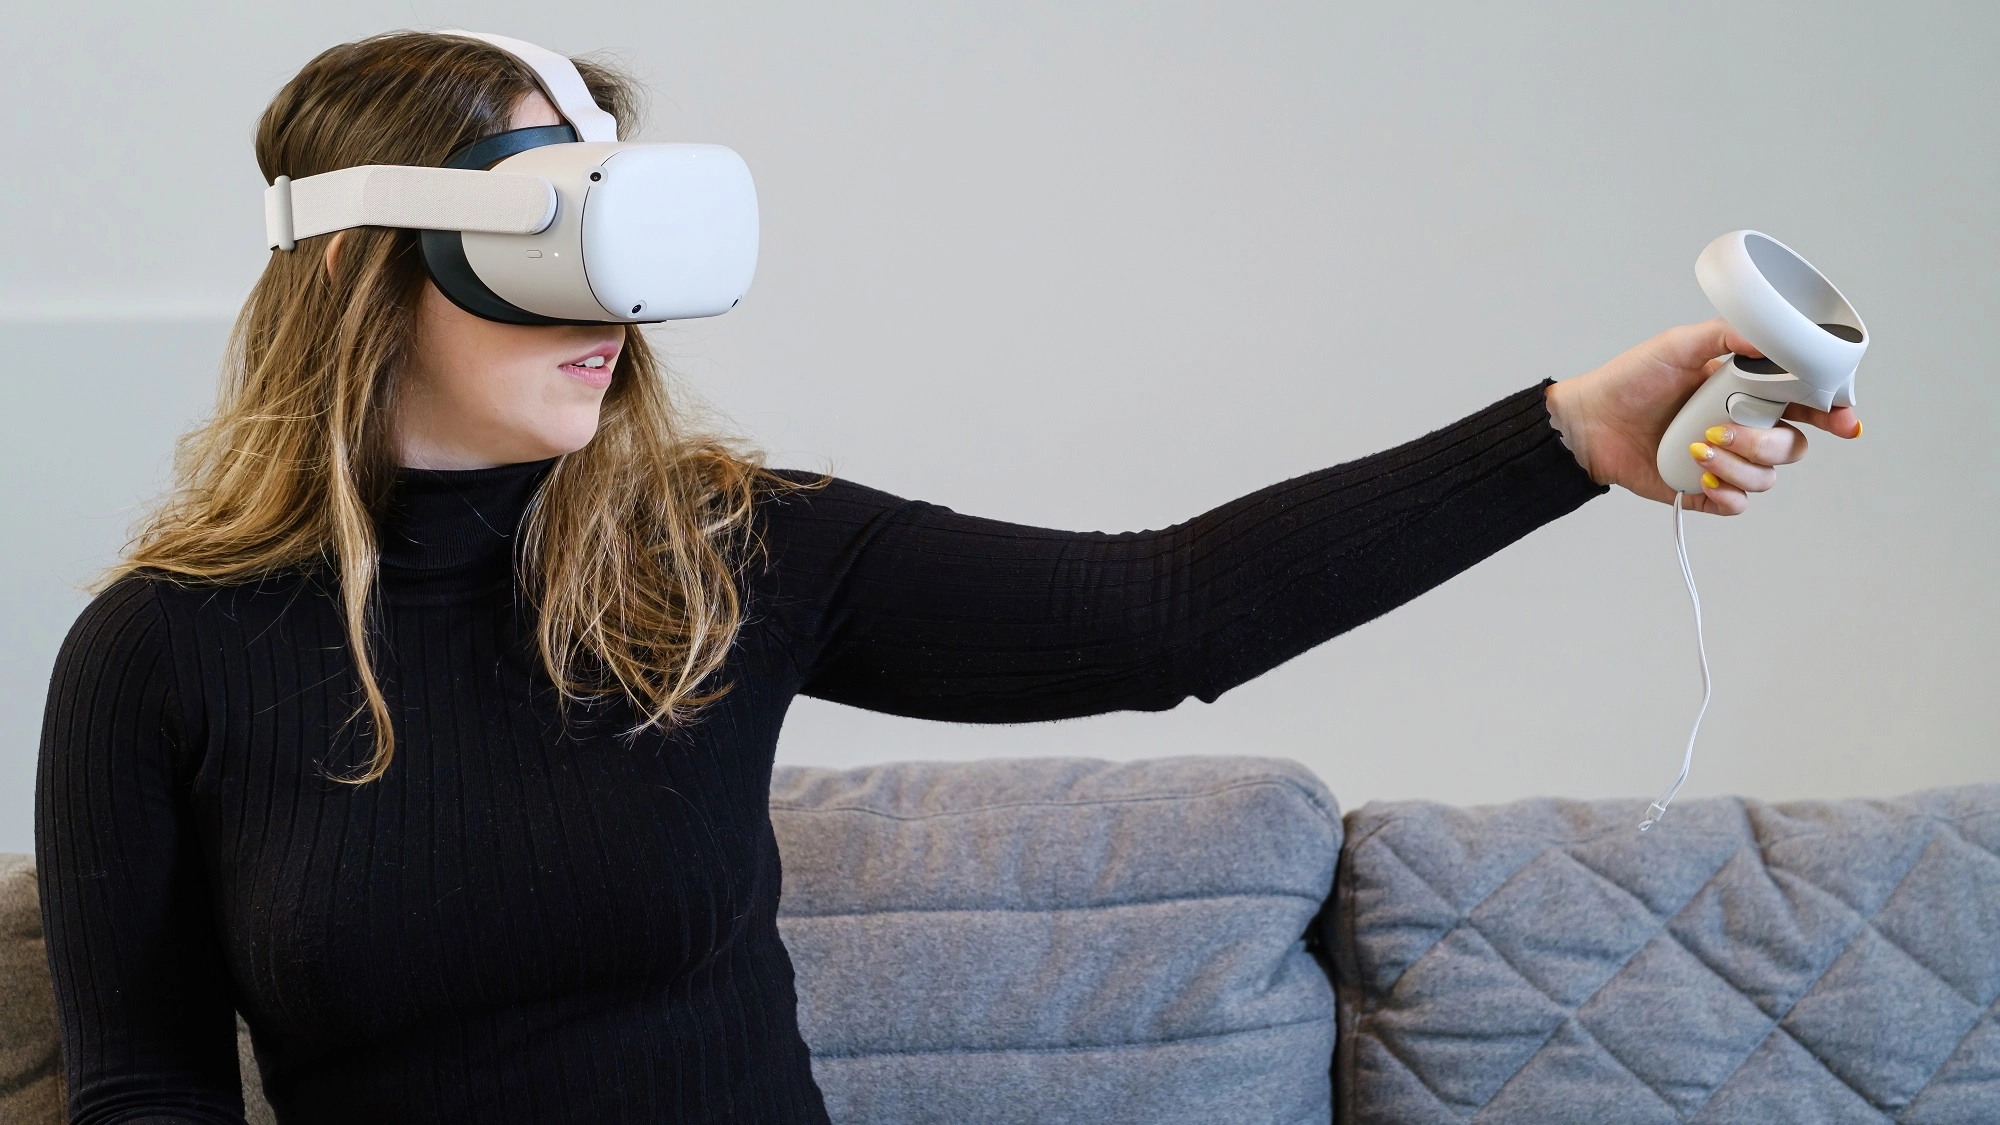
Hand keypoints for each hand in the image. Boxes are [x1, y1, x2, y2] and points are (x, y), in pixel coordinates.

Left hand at [1543, 319, 1862, 514]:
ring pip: (1766, 477)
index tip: (1843, 420)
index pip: (1805, 404)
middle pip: (1792, 446)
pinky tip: (1704, 478)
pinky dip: (1727, 494)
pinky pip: (1737, 504)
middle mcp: (1742, 427)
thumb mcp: (1676, 345)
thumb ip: (1724, 335)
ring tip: (1697, 447)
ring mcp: (1724, 461)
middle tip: (1724, 430)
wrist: (1588, 423)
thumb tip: (1767, 336)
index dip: (1832, 413)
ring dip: (1738, 466)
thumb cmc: (1630, 381)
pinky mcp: (1702, 489)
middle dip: (1768, 443)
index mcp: (1747, 391)